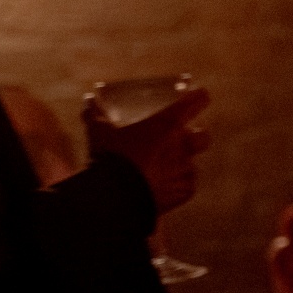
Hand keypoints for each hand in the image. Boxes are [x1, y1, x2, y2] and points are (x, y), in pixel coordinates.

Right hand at [84, 88, 210, 213]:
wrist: (118, 196)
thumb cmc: (111, 157)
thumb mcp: (100, 132)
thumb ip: (96, 115)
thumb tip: (89, 101)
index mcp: (167, 124)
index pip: (197, 102)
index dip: (199, 97)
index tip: (198, 96)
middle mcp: (183, 145)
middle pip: (203, 136)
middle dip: (196, 136)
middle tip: (180, 139)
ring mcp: (186, 169)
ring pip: (191, 164)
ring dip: (179, 164)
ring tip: (160, 169)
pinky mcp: (184, 191)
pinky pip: (185, 186)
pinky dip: (175, 186)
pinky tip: (159, 187)